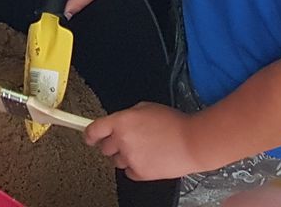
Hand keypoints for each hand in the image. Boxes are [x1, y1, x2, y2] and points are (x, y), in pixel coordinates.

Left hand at [86, 103, 203, 181]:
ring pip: (116, 161)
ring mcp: (130, 158)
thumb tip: (120, 122)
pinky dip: (136, 168)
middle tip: (127, 141)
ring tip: (143, 150)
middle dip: (112, 144)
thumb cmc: (173, 123)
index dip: (89, 135)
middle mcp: (122, 140)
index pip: (94, 130)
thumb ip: (127, 116)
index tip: (88, 137)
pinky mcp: (140, 173)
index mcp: (121, 121)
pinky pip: (129, 173)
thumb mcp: (145, 108)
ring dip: (125, 156)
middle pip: (104, 148)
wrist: (192, 142)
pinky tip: (149, 159)